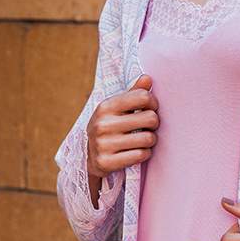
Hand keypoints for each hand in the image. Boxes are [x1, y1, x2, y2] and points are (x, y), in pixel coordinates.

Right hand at [86, 74, 158, 205]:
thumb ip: (133, 93)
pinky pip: (141, 155)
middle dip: (154, 123)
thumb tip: (147, 78)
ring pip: (148, 139)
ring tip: (143, 140)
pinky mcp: (107, 162)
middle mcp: (103, 124)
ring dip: (151, 140)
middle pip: (150, 118)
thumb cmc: (107, 127)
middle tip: (148, 127)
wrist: (86, 156)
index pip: (143, 97)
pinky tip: (138, 151)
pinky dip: (145, 153)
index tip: (150, 109)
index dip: (153, 103)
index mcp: (106, 106)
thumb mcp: (115, 108)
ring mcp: (104, 144)